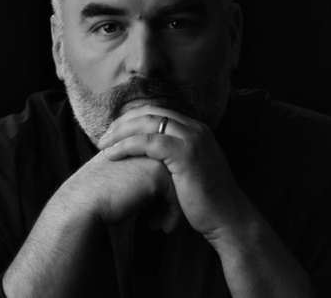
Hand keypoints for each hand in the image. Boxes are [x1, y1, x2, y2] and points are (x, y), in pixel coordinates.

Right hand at [59, 150, 181, 231]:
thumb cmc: (98, 193)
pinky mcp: (158, 172)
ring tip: (162, 226)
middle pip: (175, 174)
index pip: (165, 166)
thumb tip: (160, 191)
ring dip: (173, 209)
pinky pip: (177, 196)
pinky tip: (163, 229)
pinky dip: (173, 215)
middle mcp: (149, 144)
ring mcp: (156, 156)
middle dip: (171, 200)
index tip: (158, 212)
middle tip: (163, 220)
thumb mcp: (123, 175)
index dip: (162, 192)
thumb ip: (141, 174)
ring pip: (180, 185)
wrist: (84, 201)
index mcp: (139, 142)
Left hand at [97, 105, 248, 238]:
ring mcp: (191, 138)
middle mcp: (194, 128)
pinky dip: (126, 146)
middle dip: (122, 123)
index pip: (157, 112)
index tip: (113, 133)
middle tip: (103, 137)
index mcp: (195, 129)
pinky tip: (111, 155)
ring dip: (120, 133)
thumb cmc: (207, 202)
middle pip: (150, 112)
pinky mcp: (185, 153)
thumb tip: (147, 157)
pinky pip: (147, 142)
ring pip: (146, 123)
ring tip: (102, 145)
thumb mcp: (190, 171)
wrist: (228, 219)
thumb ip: (174, 157)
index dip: (132, 120)